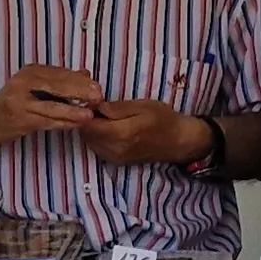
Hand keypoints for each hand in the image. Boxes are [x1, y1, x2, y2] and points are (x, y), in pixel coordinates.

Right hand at [0, 64, 106, 150]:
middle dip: (80, 92)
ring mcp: (20, 101)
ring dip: (73, 111)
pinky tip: (75, 125)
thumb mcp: (35, 87)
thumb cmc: (14, 103)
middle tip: (98, 97)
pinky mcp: (20, 119)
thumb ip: (59, 81)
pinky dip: (63, 123)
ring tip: (90, 114)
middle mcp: (24, 82)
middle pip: (58, 86)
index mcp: (30, 71)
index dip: (80, 80)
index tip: (97, 86)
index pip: (59, 73)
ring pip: (53, 106)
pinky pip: (46, 121)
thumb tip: (86, 74)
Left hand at [78, 97, 207, 166]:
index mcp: (120, 134)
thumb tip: (94, 106)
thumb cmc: (163, 119)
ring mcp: (113, 158)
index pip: (87, 124)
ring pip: (88, 141)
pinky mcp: (114, 161)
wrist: (178, 142)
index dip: (82, 110)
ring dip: (89, 127)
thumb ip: (116, 108)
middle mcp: (113, 150)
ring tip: (99, 112)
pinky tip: (105, 125)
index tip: (85, 98)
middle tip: (90, 102)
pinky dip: (96, 135)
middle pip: (85, 133)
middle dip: (84, 117)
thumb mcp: (141, 106)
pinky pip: (96, 146)